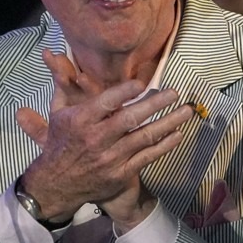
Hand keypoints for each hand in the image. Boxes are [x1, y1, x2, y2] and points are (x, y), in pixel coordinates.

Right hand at [15, 50, 194, 227]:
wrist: (56, 184)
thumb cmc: (60, 144)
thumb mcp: (57, 115)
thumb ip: (65, 88)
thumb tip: (62, 58)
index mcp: (80, 121)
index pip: (106, 102)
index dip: (125, 92)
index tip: (142, 83)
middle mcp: (96, 139)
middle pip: (130, 119)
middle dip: (155, 104)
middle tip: (174, 93)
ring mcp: (110, 158)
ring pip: (144, 137)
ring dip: (168, 123)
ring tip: (186, 111)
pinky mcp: (121, 174)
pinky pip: (147, 157)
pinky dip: (164, 146)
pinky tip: (177, 134)